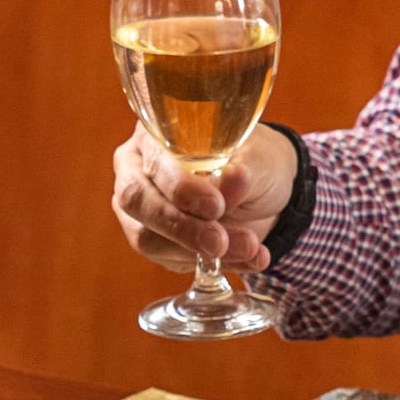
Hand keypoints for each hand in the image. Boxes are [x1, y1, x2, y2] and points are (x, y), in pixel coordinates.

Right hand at [112, 123, 294, 272]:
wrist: (262, 192)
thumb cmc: (253, 161)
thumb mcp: (257, 160)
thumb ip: (241, 171)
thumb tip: (232, 178)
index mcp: (155, 135)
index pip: (154, 161)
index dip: (180, 187)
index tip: (216, 206)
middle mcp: (136, 170)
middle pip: (137, 201)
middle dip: (181, 227)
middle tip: (219, 242)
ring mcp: (140, 209)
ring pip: (148, 238)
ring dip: (199, 251)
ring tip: (249, 248)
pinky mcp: (154, 242)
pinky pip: (170, 259)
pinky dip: (212, 264)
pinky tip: (248, 258)